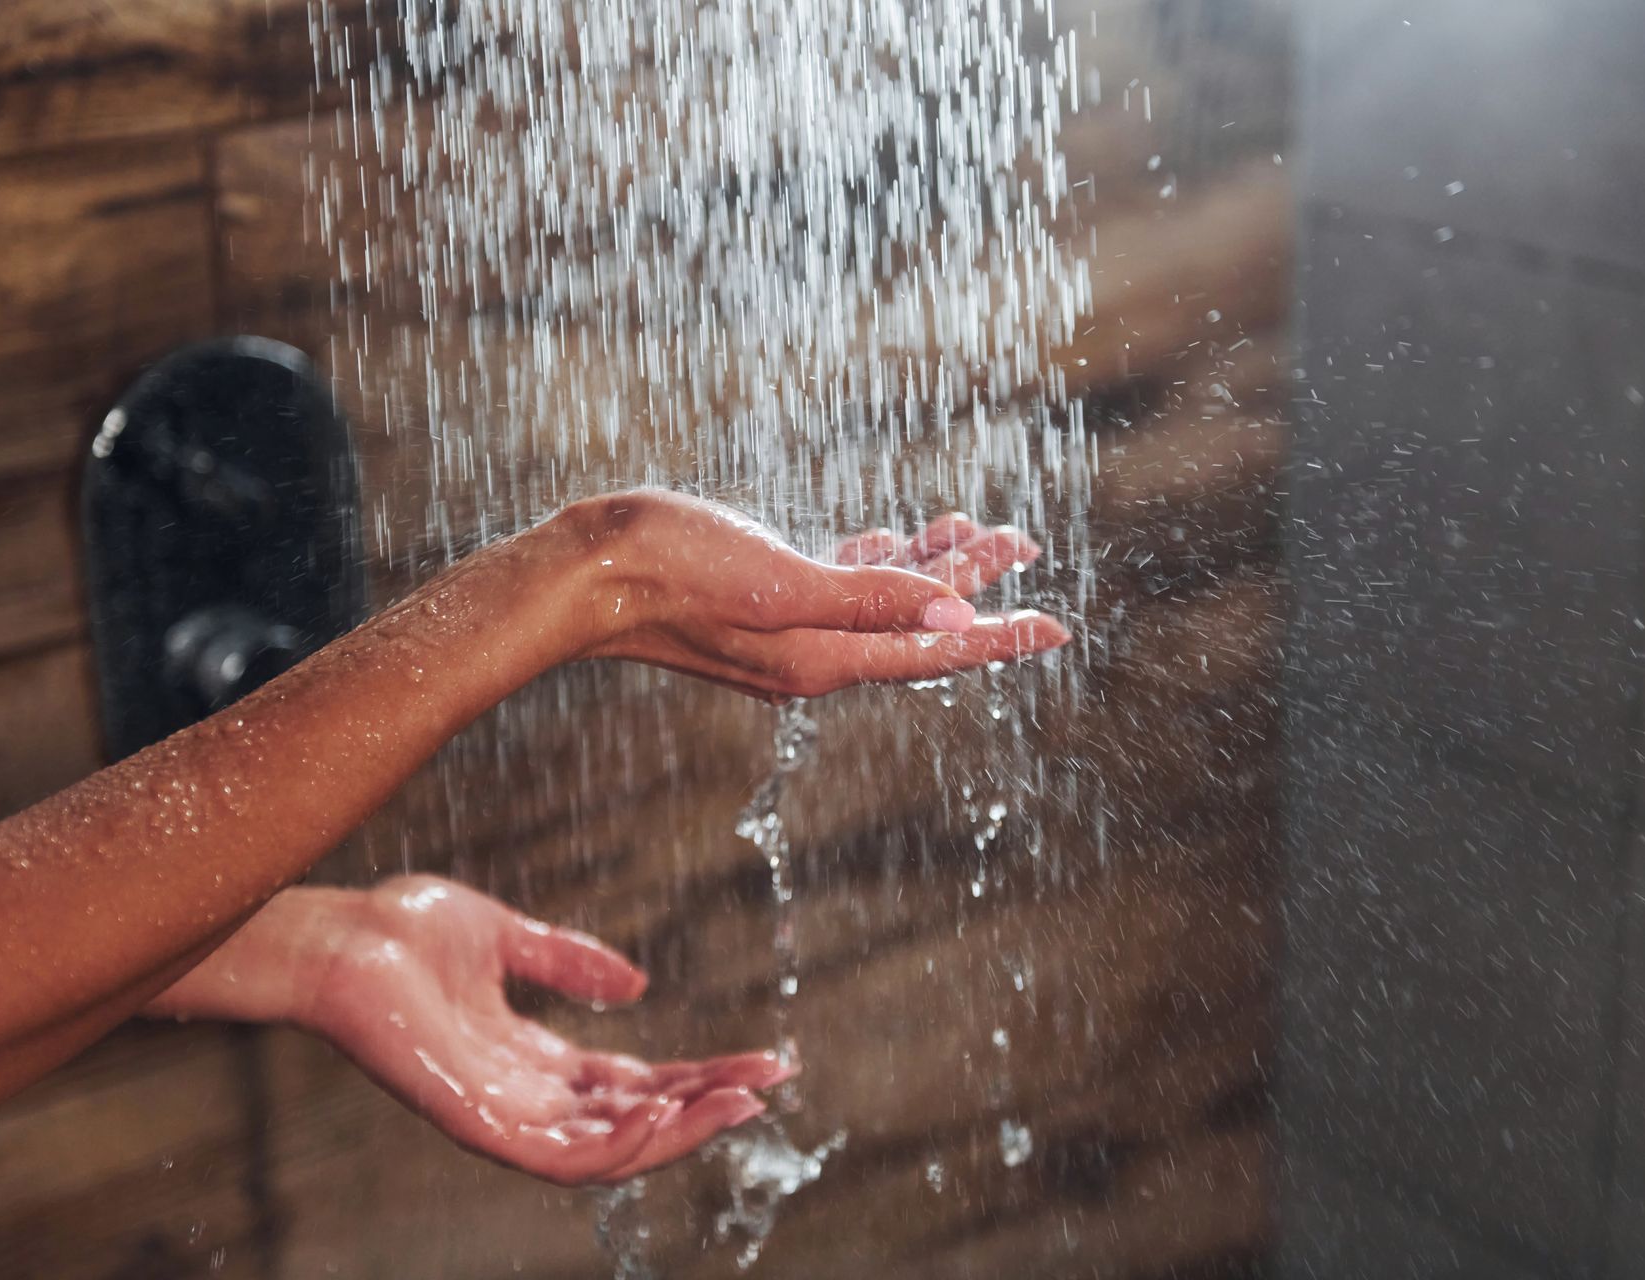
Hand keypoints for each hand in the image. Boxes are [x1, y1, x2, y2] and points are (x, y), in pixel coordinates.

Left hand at [150, 878, 793, 1185]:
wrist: (338, 938)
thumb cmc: (400, 932)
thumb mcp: (506, 936)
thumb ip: (569, 960)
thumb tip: (638, 983)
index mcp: (533, 1059)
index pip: (632, 1082)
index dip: (698, 1074)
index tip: (763, 1061)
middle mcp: (524, 1096)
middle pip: (634, 1121)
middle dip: (706, 1107)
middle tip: (770, 1086)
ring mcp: (502, 1116)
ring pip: (609, 1152)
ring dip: (678, 1133)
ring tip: (737, 1102)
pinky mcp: (478, 1124)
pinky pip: (560, 1157)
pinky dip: (616, 1143)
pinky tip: (662, 1105)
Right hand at [556, 490, 1069, 698]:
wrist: (586, 575)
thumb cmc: (675, 571)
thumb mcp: (781, 582)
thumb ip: (868, 599)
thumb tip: (954, 616)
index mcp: (826, 657)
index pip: (936, 652)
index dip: (1001, 636)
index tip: (1057, 626)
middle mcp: (814, 653)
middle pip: (917, 622)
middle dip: (975, 583)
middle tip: (1025, 540)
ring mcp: (787, 630)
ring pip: (881, 599)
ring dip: (930, 563)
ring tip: (976, 529)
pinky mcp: (761, 601)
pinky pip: (840, 585)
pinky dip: (876, 561)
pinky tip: (894, 536)